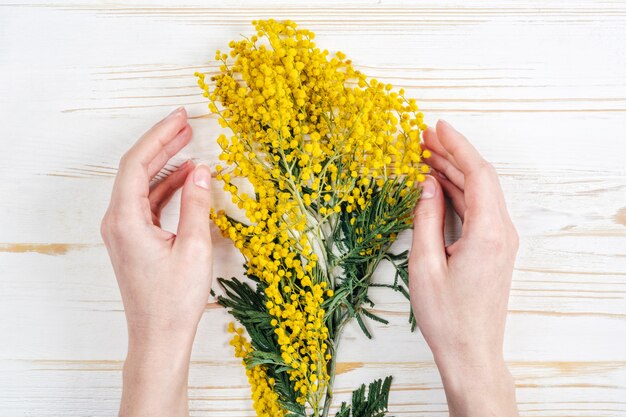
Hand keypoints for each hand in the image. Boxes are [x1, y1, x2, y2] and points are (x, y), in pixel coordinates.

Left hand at [100, 107, 212, 416]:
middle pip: (136, 169)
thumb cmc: (174, 299)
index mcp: (125, 219)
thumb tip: (200, 170)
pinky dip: (166, 188)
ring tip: (190, 146)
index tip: (180, 117)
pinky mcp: (133, 240)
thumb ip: (196, 204)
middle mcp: (117, 221)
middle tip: (186, 123)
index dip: (159, 136)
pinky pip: (147, 203)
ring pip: (142, 185)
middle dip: (162, 144)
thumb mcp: (193, 247)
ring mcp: (123, 231)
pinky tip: (186, 180)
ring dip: (165, 165)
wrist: (159, 336)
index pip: (137, 163)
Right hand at [408, 120, 518, 416]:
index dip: (457, 146)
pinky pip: (477, 210)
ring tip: (425, 156)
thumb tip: (427, 183)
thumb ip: (426, 218)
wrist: (471, 352)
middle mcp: (501, 232)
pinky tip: (438, 186)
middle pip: (479, 179)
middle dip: (452, 154)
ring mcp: (500, 241)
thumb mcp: (424, 264)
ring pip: (479, 193)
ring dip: (454, 173)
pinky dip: (458, 193)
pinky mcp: (494, 249)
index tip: (436, 126)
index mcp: (488, 232)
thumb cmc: (446, 315)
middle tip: (422, 139)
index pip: (478, 173)